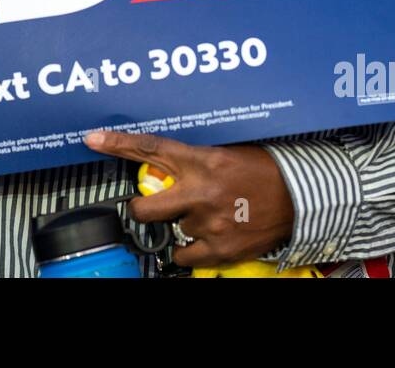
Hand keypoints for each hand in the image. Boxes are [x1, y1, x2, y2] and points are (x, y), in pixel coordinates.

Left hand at [84, 130, 294, 267]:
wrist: (300, 197)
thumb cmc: (266, 170)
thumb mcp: (227, 152)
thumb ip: (194, 159)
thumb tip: (165, 163)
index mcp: (202, 161)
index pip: (150, 149)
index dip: (118, 144)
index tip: (93, 139)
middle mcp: (200, 192)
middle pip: (145, 207)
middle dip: (142, 207)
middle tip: (151, 205)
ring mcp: (209, 224)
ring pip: (173, 229)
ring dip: (184, 224)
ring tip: (210, 215)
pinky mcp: (220, 249)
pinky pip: (186, 255)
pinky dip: (193, 248)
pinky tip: (208, 235)